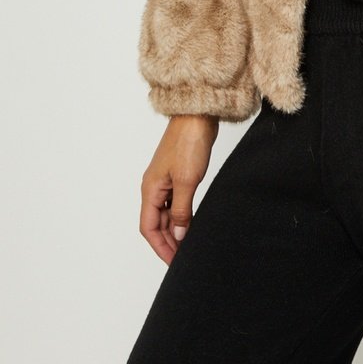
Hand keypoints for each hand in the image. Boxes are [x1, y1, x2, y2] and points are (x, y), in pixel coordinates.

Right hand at [139, 114, 218, 264]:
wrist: (197, 115)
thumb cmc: (189, 143)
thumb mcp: (187, 181)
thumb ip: (181, 211)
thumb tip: (178, 236)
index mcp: (150, 189)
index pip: (149, 228)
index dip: (160, 247)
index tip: (173, 263)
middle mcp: (154, 186)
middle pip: (156, 223)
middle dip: (168, 242)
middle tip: (183, 258)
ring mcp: (165, 180)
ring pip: (166, 213)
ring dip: (175, 230)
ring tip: (188, 245)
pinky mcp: (178, 174)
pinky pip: (175, 202)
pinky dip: (181, 215)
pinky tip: (191, 222)